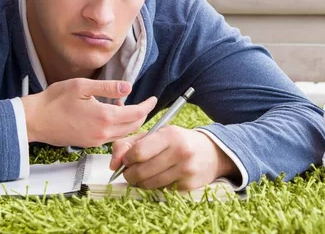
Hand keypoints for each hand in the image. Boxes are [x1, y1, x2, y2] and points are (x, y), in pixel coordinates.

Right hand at [20, 78, 156, 146]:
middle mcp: (103, 133)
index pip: (137, 114)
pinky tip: (110, 114)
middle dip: (142, 114)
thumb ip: (108, 88)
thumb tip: (128, 87)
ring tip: (125, 106)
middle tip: (145, 102)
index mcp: (104, 117)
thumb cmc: (54, 101)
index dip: (147, 106)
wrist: (34, 120)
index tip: (153, 99)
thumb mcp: (82, 87)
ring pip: (123, 133)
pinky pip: (111, 136)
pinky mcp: (89, 144)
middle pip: (133, 126)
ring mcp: (96, 140)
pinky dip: (118, 127)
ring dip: (130, 121)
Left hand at [109, 126, 238, 190]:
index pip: (138, 152)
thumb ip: (130, 143)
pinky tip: (159, 178)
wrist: (211, 153)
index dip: (126, 159)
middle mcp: (180, 151)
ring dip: (140, 183)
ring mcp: (185, 170)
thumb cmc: (178, 141)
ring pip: (149, 184)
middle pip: (141, 171)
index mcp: (170, 134)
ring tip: (143, 174)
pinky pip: (161, 190)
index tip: (126, 160)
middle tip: (130, 172)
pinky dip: (155, 187)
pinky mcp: (189, 185)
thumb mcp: (157, 134)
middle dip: (129, 174)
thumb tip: (114, 163)